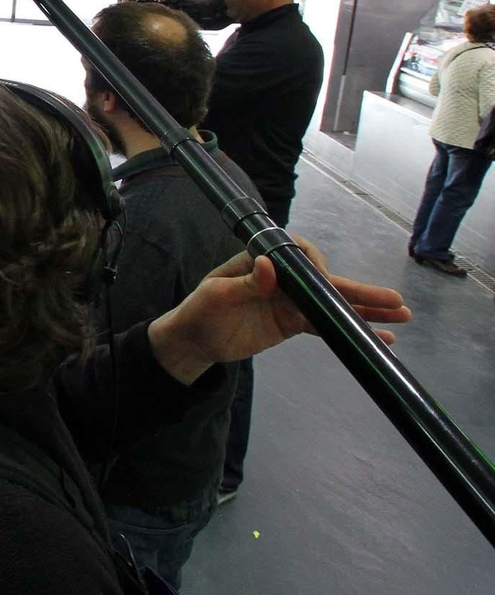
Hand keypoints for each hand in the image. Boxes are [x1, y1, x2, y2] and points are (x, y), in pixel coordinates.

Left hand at [148, 235, 410, 385]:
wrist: (194, 342)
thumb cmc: (200, 311)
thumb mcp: (216, 295)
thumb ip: (245, 283)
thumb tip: (268, 265)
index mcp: (261, 262)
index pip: (297, 253)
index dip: (316, 264)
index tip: (323, 281)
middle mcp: (282, 279)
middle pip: (326, 280)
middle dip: (360, 289)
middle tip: (394, 299)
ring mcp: (290, 302)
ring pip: (332, 303)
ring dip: (365, 310)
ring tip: (401, 315)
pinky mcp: (292, 323)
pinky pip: (325, 326)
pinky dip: (349, 330)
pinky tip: (379, 338)